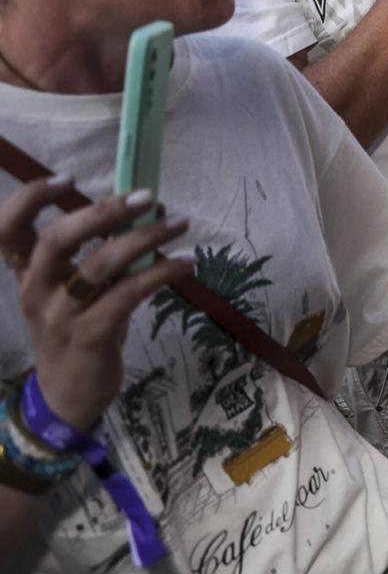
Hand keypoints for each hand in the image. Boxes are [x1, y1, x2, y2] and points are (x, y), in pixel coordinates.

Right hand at [0, 179, 192, 434]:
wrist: (68, 396)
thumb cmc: (78, 330)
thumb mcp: (78, 291)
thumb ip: (99, 255)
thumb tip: (145, 212)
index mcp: (27, 274)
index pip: (7, 229)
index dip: (29, 198)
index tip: (66, 178)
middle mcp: (36, 291)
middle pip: (56, 240)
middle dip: (103, 211)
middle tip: (148, 197)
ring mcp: (58, 316)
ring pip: (98, 266)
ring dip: (144, 238)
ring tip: (180, 224)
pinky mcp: (88, 337)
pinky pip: (126, 295)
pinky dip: (159, 273)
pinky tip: (185, 263)